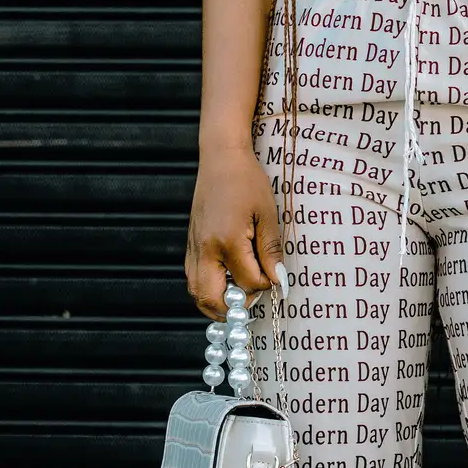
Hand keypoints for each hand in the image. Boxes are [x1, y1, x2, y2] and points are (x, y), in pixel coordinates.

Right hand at [185, 144, 285, 321]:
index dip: (264, 284)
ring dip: (217, 302)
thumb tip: (278, 280)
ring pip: (196, 292)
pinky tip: (226, 281)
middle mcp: (204, 249)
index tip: (274, 275)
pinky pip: (193, 278)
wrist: (221, 159)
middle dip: (234, 308)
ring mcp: (193, 247)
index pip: (247, 283)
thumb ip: (271, 251)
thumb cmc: (247, 181)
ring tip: (239, 295)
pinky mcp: (189, 244)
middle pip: (211, 299)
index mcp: (227, 241)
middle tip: (252, 300)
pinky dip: (207, 288)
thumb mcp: (268, 214)